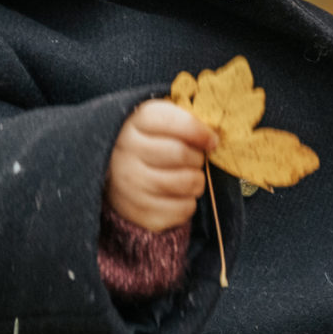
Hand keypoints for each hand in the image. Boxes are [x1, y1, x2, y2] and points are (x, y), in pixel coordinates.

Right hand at [106, 99, 214, 234]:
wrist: (117, 176)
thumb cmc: (151, 143)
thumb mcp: (162, 122)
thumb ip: (187, 121)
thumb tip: (215, 136)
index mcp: (135, 122)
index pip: (173, 122)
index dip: (199, 131)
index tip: (211, 140)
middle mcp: (126, 151)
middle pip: (182, 154)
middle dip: (198, 158)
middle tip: (195, 160)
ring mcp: (130, 184)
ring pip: (186, 183)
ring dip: (197, 181)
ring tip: (188, 177)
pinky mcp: (138, 212)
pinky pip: (183, 209)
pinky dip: (188, 204)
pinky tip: (177, 196)